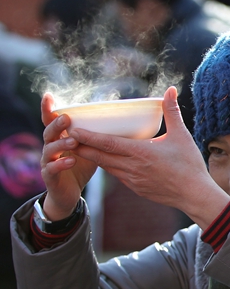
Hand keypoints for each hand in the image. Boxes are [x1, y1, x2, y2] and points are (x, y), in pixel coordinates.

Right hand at [39, 94, 97, 219]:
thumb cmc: (81, 165)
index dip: (48, 108)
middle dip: (56, 124)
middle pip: (49, 131)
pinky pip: (52, 168)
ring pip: (49, 149)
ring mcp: (47, 161)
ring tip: (73, 141)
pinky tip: (71, 160)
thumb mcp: (90, 147)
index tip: (48, 96)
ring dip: (61, 143)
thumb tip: (123, 119)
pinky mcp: (49, 176)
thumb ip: (98, 133)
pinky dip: (60, 164)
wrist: (68, 192)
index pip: (51, 120)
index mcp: (60, 136)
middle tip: (67, 118)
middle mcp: (51, 146)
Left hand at [69, 86, 229, 228]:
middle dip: (81, 147)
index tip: (72, 130)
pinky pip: (117, 176)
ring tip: (81, 148)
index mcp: (140, 153)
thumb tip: (171, 90)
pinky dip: (109, 167)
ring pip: (106, 167)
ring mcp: (132, 181)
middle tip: (67, 138)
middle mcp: (132, 168)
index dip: (87, 137)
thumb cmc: (189, 164)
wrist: (194, 194)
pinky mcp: (136, 189)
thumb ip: (172, 112)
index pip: (107, 143)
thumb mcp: (181, 135)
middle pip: (99, 157)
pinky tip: (107, 162)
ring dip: (93, 157)